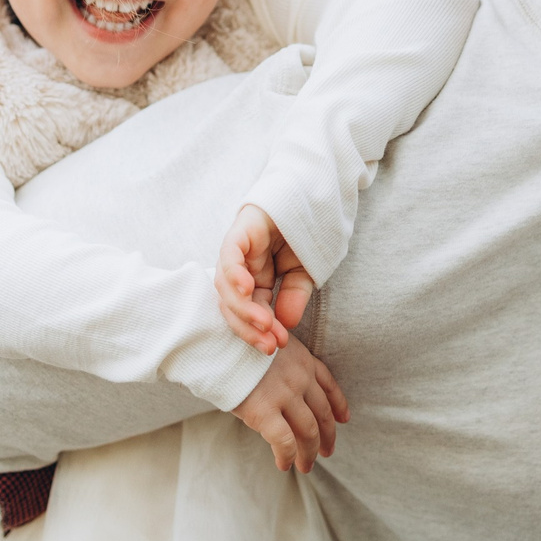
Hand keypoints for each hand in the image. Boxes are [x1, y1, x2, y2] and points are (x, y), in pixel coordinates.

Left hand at [217, 204, 316, 353]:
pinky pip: (229, 255)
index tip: (276, 346)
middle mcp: (241, 267)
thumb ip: (293, 297)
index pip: (250, 311)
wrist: (314, 194)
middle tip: (268, 344)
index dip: (260, 331)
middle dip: (248, 327)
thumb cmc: (306, 233)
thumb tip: (285, 325)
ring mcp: (238, 249)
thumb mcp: (305, 272)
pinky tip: (246, 289)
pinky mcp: (240, 230)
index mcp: (255, 279)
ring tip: (264, 323)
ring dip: (243, 308)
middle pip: (232, 304)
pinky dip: (233, 273)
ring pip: (226, 284)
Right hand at [231, 332, 349, 473]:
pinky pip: (284, 441)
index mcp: (302, 358)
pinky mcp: (264, 411)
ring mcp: (285, 395)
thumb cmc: (234, 342)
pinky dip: (287, 456)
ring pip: (308, 431)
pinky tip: (284, 465)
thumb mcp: (269, 344)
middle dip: (327, 435)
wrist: (214, 339)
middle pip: (322, 412)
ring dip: (309, 452)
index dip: (338, 404)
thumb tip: (280, 388)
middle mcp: (300, 377)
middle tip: (327, 451)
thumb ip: (281, 365)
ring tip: (306, 466)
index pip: (328, 384)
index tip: (343, 419)